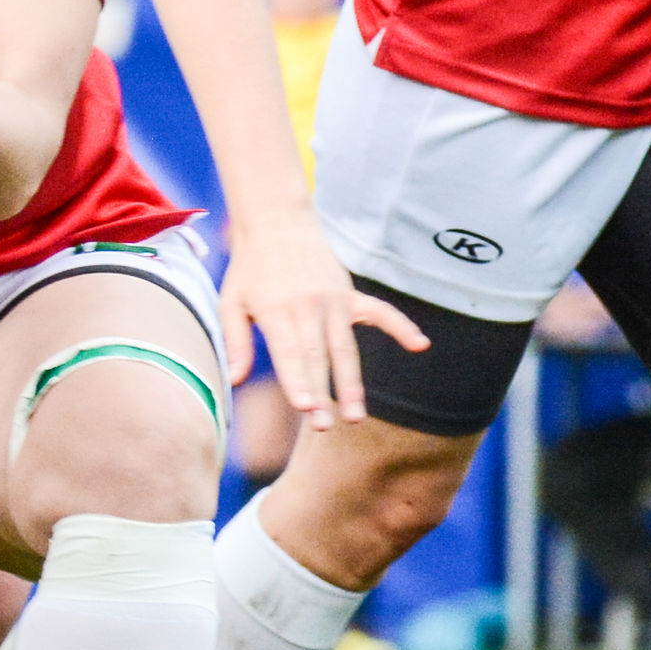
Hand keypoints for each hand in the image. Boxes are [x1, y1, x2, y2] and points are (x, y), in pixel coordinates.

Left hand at [217, 205, 427, 430]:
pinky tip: (420, 345)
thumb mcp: (230, 301)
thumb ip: (236, 342)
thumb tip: (233, 381)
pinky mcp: (350, 294)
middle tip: (326, 427)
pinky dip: (401, 327)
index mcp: (276, 311)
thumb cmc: (250, 269)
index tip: (305, 408)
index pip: (288, 352)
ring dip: (351, 384)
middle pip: (317, 357)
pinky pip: (380, 312)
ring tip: (356, 417)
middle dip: (322, 394)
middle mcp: (307, 307)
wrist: (277, 223)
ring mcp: (333, 300)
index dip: (296, 381)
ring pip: (344, 348)